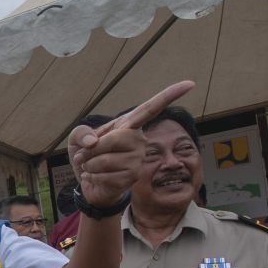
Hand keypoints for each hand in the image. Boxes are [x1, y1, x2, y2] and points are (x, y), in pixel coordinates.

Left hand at [67, 81, 195, 205]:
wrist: (88, 183)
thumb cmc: (87, 156)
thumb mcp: (77, 139)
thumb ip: (80, 132)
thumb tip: (92, 142)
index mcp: (128, 125)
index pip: (151, 108)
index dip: (169, 95)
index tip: (190, 84)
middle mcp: (139, 140)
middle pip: (116, 138)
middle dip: (92, 149)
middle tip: (85, 155)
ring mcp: (138, 159)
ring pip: (107, 160)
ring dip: (90, 165)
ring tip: (92, 167)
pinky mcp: (133, 177)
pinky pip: (106, 176)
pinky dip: (92, 177)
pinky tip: (96, 177)